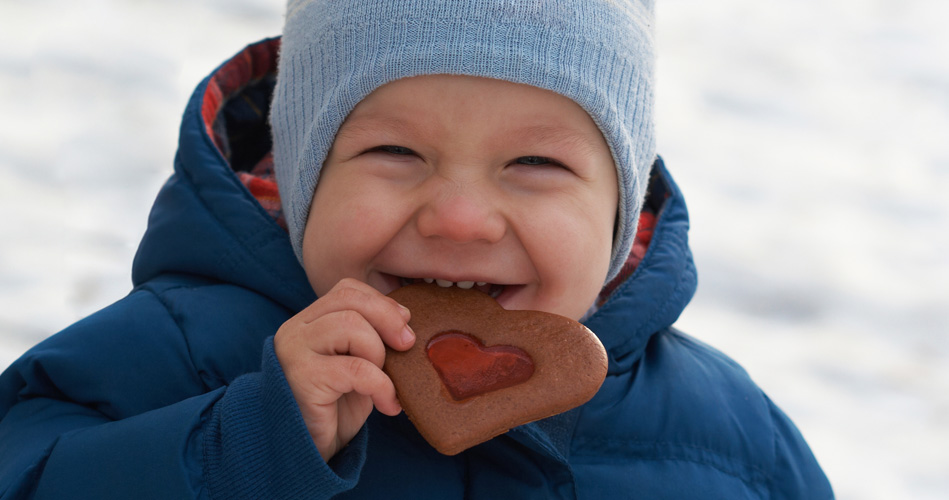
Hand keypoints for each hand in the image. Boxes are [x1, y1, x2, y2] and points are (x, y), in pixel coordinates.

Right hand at [274, 278, 414, 460]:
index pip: (346, 290)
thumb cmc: (334, 408)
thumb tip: (405, 324)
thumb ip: (370, 340)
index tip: (405, 324)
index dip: (381, 302)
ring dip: (379, 353)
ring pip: (351, 327)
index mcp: (308, 322)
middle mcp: (296, 330)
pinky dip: (382, 385)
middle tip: (407, 345)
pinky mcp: (302, 378)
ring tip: (384, 382)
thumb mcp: (356, 366)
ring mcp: (295, 352)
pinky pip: (355, 369)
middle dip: (387, 319)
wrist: (305, 451)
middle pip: (349, 301)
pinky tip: (387, 405)